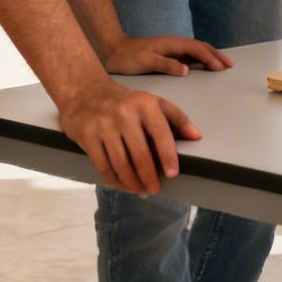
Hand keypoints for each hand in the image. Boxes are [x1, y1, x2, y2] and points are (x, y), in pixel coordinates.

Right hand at [58, 77, 201, 194]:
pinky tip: (123, 184)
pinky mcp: (87, 137)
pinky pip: (103, 166)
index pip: (160, 133)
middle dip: (149, 176)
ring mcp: (103, 126)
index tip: (172, 174)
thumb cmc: (126, 101)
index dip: (168, 156)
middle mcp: (124, 114)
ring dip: (132, 182)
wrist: (85, 92)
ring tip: (141, 190)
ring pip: (121, 163)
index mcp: (145, 104)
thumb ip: (176, 118)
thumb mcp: (153, 102)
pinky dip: (114, 180)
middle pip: (140, 154)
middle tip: (155, 189)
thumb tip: (197, 136)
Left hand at [101, 34, 232, 76]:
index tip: (221, 68)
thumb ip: (167, 65)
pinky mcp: (168, 54)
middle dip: (216, 55)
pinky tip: (203, 66)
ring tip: (222, 64)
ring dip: (211, 56)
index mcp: (172, 44)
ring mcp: (172, 48)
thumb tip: (187, 69)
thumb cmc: (128, 57)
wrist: (113, 50)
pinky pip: (189, 56)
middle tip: (230, 65)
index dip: (211, 58)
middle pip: (201, 47)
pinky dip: (201, 59)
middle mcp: (174, 44)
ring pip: (196, 50)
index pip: (197, 49)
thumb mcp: (147, 62)